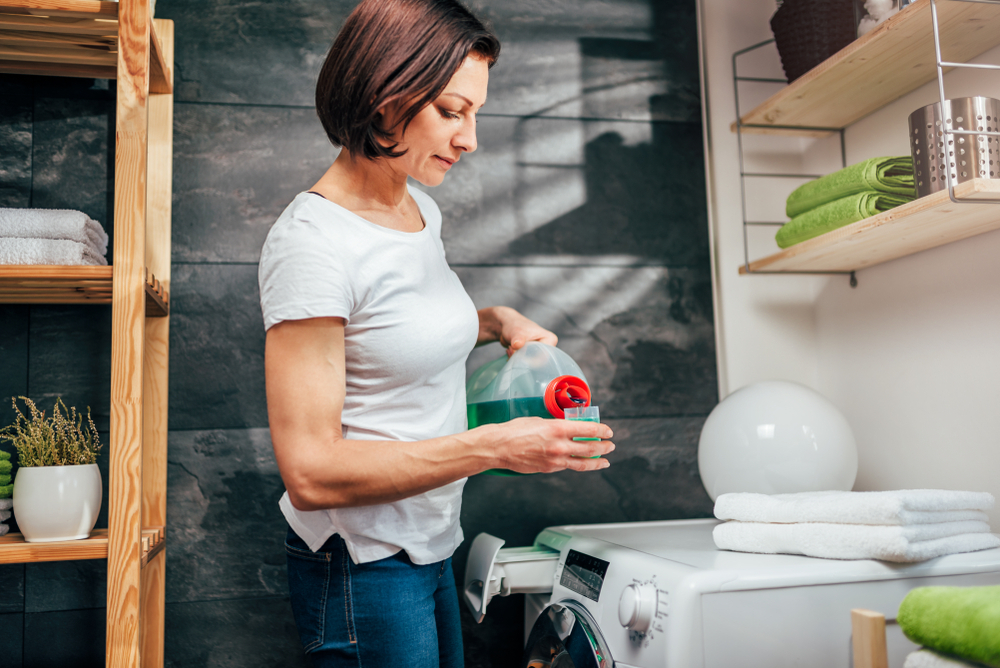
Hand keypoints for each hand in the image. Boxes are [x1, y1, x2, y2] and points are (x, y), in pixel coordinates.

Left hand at [478, 306, 557, 355]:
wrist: (506, 325)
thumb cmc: (514, 325)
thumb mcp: (516, 332)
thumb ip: (518, 339)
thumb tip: (517, 345)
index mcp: (550, 340)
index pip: (544, 356)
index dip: (531, 358)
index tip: (517, 351)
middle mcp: (547, 347)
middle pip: (537, 361)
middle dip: (522, 358)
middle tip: (511, 349)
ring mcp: (539, 351)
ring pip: (530, 363)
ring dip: (517, 358)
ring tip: (509, 348)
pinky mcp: (531, 355)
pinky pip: (525, 363)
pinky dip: (516, 359)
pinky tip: (510, 351)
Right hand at [484, 417, 614, 473]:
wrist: (498, 447)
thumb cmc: (514, 431)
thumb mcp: (539, 421)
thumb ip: (557, 425)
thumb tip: (569, 428)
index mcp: (558, 428)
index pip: (589, 430)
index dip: (602, 430)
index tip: (608, 431)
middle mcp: (559, 445)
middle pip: (591, 448)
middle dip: (604, 447)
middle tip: (610, 445)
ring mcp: (555, 459)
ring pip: (583, 462)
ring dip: (597, 461)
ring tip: (605, 461)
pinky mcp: (549, 468)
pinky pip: (568, 466)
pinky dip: (578, 464)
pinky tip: (582, 463)